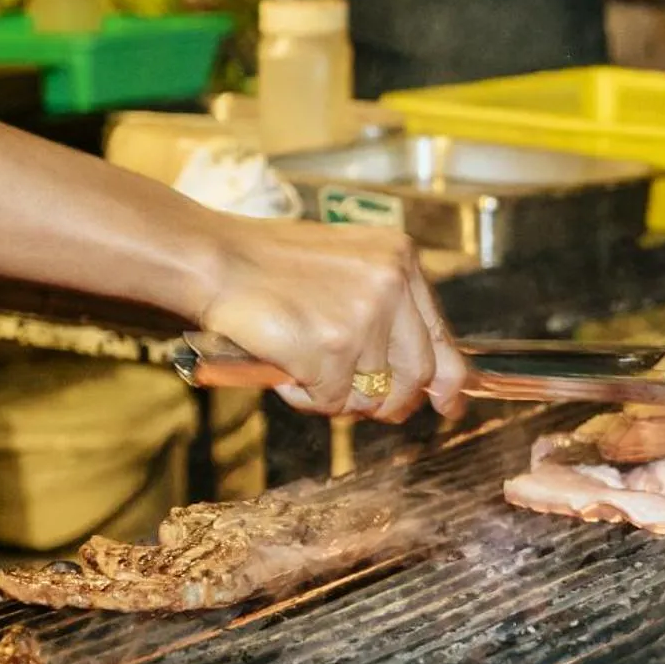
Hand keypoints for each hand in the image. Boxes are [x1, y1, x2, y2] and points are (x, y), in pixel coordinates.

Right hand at [194, 217, 467, 421]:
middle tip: (360, 404)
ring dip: (337, 397)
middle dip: (390, 403)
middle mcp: (392, 285)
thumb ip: (390, 312)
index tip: (447, 404)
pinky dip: (306, 398)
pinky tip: (285, 370)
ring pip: (372, 395)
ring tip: (303, 367)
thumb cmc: (273, 267)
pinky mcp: (332, 348)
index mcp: (401, 261)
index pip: (442, 338)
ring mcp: (364, 317)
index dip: (448, 382)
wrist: (215, 259)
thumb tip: (425, 378)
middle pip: (416, 377)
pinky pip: (332, 401)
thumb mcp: (350, 270)